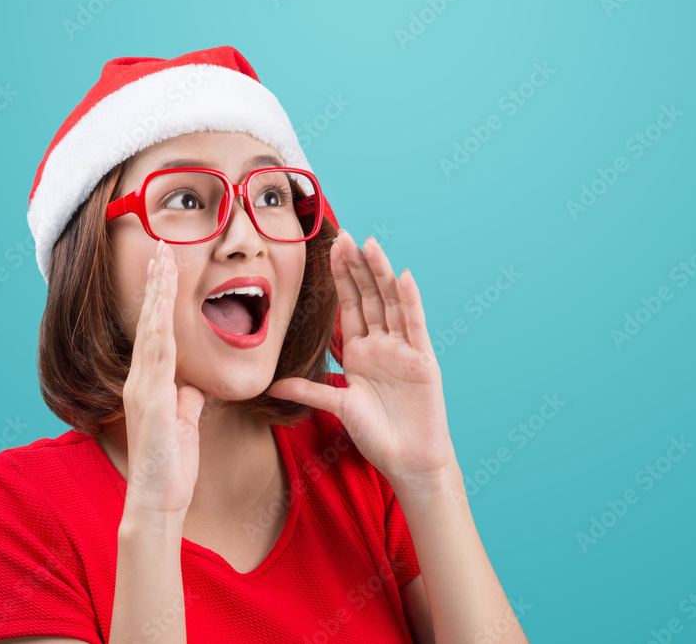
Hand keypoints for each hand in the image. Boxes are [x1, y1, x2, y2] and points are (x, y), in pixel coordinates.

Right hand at [121, 240, 204, 516]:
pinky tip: (161, 310)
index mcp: (151, 383)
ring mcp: (143, 389)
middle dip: (157, 282)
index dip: (161, 296)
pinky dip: (158, 332)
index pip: (158, 330)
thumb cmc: (169, 466)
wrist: (156, 499)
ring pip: (152, 331)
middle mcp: (142, 380)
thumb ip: (186, 400)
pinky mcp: (150, 403)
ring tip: (163, 261)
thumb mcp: (184, 424)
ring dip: (157, 295)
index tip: (166, 265)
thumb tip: (193, 385)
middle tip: (161, 246)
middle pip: (151, 321)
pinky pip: (156, 361)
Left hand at [267, 229, 456, 489]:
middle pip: (369, 296)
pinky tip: (404, 277)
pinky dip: (410, 301)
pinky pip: (414, 326)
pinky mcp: (423, 361)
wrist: (408, 460)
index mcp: (360, 351)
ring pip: (391, 304)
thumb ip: (309, 391)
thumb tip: (272, 385)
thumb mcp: (337, 407)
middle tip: (346, 235)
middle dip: (357, 266)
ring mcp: (404, 350)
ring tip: (371, 245)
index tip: (331, 248)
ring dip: (381, 274)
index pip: (349, 305)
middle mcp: (382, 345)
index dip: (341, 277)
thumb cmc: (376, 435)